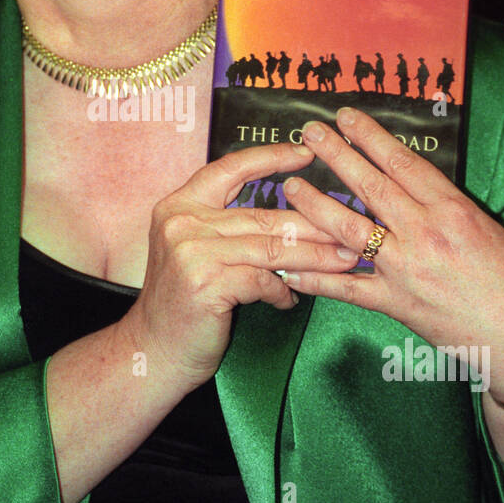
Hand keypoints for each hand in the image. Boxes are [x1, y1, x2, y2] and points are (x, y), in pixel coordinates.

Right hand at [123, 141, 361, 396]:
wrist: (152, 349)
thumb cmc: (182, 302)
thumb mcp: (196, 251)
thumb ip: (227, 227)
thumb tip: (292, 216)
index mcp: (179, 205)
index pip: (230, 168)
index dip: (269, 157)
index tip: (306, 153)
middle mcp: (183, 222)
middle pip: (262, 215)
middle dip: (313, 224)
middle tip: (352, 227)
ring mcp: (192, 252)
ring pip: (270, 248)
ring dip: (313, 257)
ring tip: (343, 260)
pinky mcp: (206, 283)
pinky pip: (261, 281)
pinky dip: (281, 291)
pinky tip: (289, 299)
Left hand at [279, 106, 503, 400]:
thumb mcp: (485, 228)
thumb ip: (443, 207)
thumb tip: (407, 186)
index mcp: (453, 208)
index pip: (403, 163)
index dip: (370, 137)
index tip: (347, 116)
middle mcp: (426, 233)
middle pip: (371, 186)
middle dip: (336, 155)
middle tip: (309, 132)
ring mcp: (407, 269)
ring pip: (350, 230)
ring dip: (315, 206)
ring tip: (290, 186)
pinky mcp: (396, 305)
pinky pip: (346, 288)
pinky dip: (314, 278)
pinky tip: (288, 267)